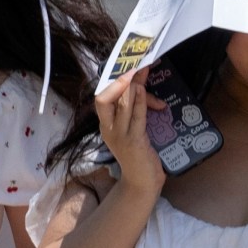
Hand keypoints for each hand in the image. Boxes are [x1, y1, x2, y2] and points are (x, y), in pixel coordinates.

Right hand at [96, 66, 168, 195]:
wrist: (142, 183)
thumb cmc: (140, 156)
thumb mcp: (134, 130)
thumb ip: (136, 112)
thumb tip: (144, 89)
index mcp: (106, 125)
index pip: (103, 97)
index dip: (113, 81)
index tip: (127, 67)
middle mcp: (108, 128)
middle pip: (106, 97)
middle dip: (119, 78)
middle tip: (134, 64)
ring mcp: (119, 135)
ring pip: (122, 104)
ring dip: (132, 85)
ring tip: (142, 71)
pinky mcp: (133, 141)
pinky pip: (136, 117)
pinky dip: (140, 101)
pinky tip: (143, 90)